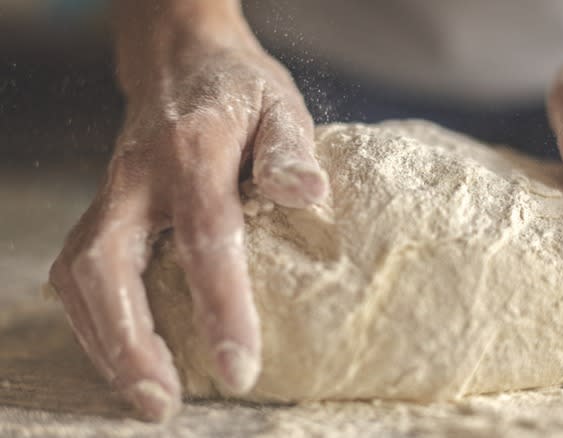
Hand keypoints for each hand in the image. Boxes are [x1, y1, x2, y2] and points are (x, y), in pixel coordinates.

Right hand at [48, 37, 327, 419]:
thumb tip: (308, 197)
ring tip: (146, 396)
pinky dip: (95, 321)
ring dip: (106, 342)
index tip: (238, 367)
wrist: (180, 60)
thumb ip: (289, 149)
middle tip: (163, 404)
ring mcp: (111, 194)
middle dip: (132, 342)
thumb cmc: (240, 90)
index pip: (205, 236)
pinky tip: (123, 356)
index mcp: (192, 150)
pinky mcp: (102, 209)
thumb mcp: (279, 105)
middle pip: (110, 265)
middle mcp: (138, 176)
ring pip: (81, 275)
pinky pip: (79, 270)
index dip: (221, 306)